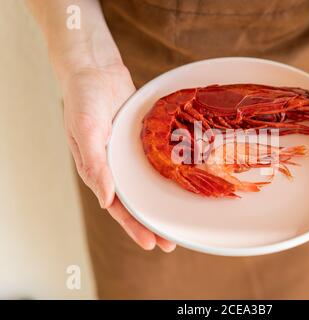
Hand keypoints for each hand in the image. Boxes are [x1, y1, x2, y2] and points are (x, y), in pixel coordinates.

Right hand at [63, 63, 175, 251]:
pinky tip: (182, 181)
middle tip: (171, 242)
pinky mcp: (142, 140)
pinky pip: (155, 161)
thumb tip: (107, 199)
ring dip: (161, 202)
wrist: (95, 68)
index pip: (118, 207)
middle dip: (151, 223)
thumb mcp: (86, 129)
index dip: (134, 226)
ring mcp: (129, 155)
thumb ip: (95, 164)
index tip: (151, 243)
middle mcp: (115, 167)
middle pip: (136, 202)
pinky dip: (167, 174)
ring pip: (147, 185)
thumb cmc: (84, 98)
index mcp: (99, 170)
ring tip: (179, 219)